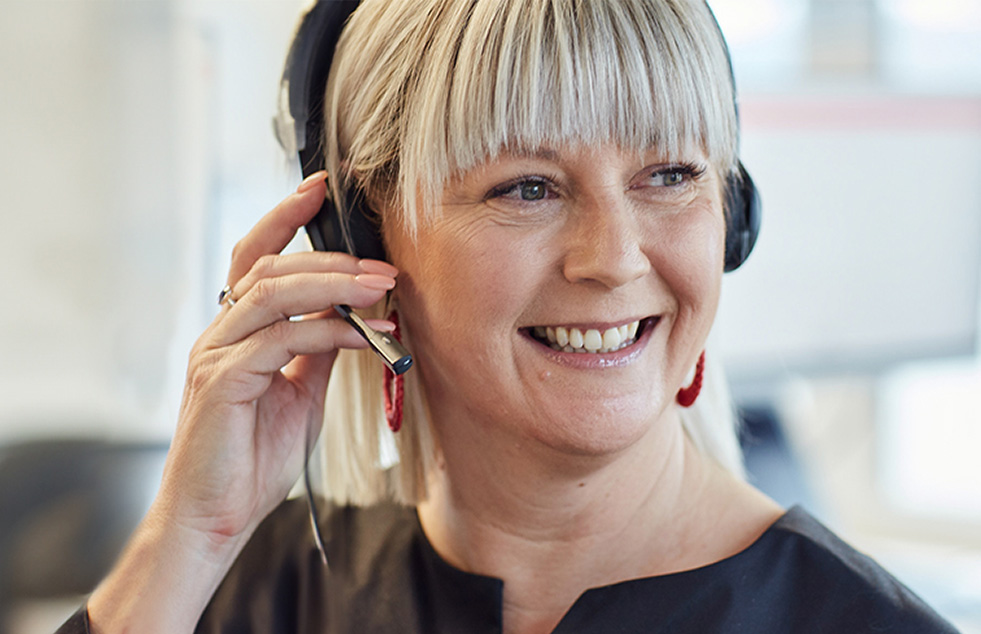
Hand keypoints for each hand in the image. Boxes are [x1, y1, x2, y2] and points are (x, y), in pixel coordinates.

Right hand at [153, 171, 396, 548]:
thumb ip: (318, 349)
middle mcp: (220, 334)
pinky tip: (363, 336)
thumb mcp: (301, 392)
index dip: (285, 218)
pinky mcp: (221, 381)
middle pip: (271, 267)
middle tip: (386, 268)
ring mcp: (216, 354)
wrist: (216, 518)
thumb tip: (353, 315)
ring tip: (382, 289)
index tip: (320, 188)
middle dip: (333, 259)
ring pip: (273, 293)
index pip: (257, 257)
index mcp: (237, 331)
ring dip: (334, 285)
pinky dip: (328, 331)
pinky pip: (281, 339)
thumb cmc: (254, 457)